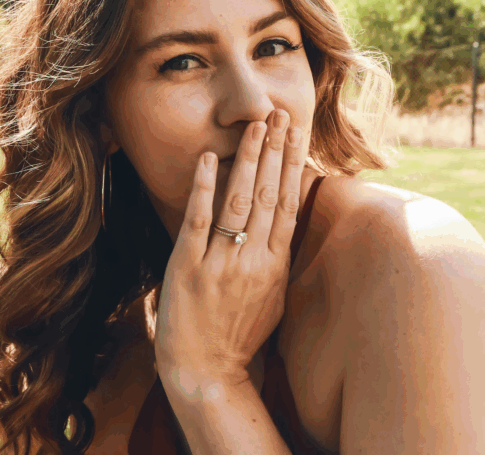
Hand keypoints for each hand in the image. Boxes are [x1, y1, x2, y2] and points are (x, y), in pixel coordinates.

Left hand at [153, 109, 308, 391]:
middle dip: (275, 150)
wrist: (208, 373)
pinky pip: (199, 221)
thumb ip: (277, 257)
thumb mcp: (272, 297)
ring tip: (255, 125)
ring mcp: (221, 263)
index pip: (287, 203)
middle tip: (280, 113)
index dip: (292, 164)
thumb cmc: (240, 335)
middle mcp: (253, 260)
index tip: (296, 132)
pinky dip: (205, 188)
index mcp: (275, 265)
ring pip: (239, 201)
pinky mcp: (188, 267)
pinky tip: (211, 158)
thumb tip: (284, 220)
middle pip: (267, 194)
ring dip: (249, 159)